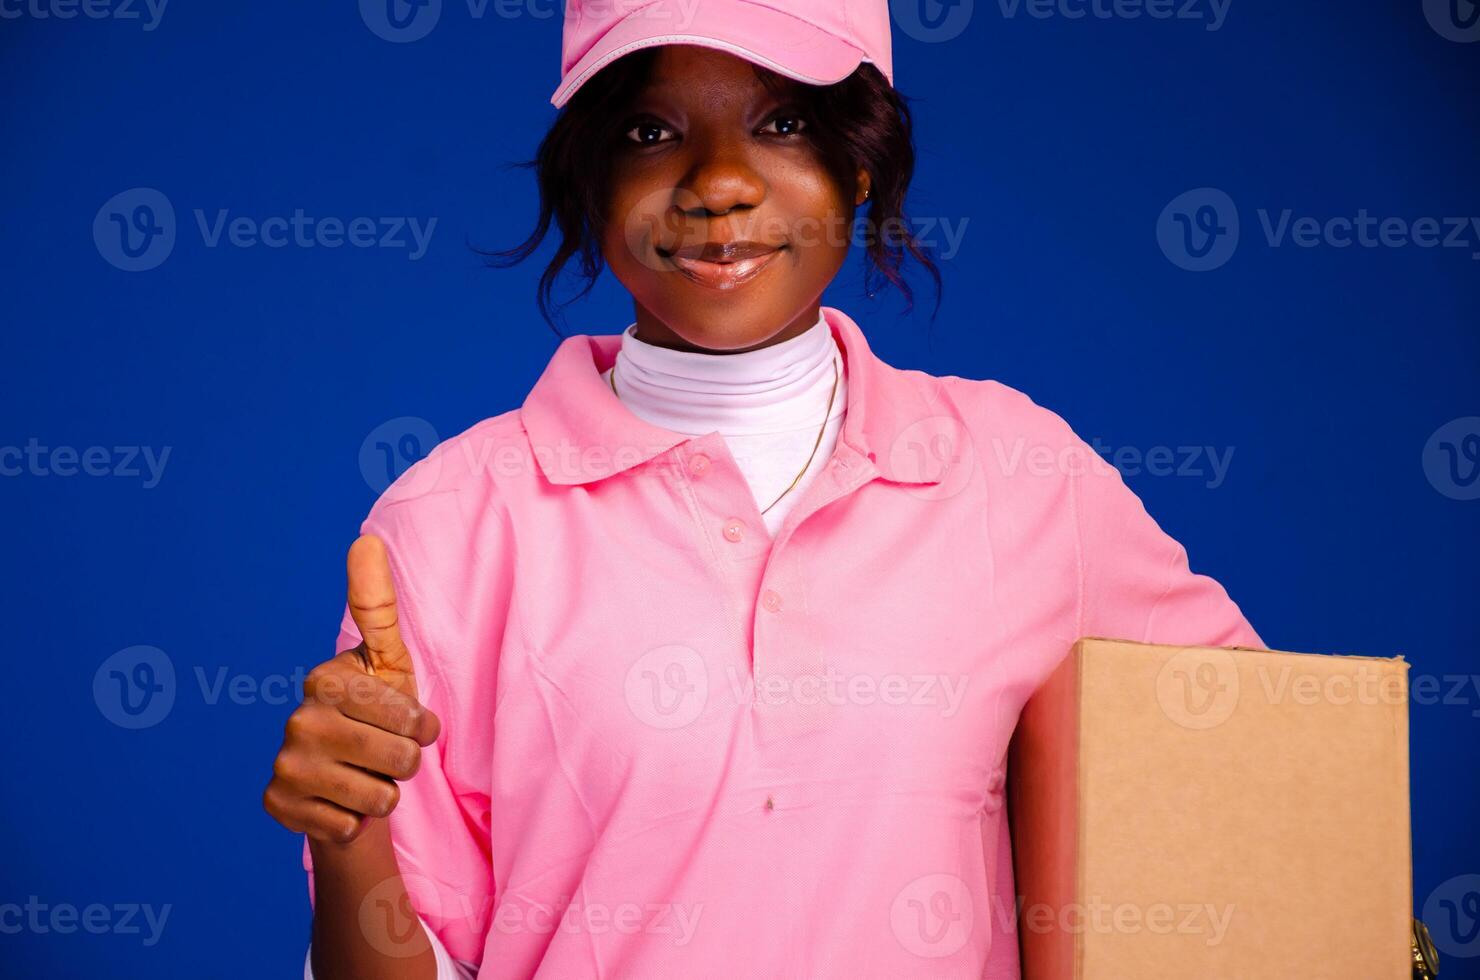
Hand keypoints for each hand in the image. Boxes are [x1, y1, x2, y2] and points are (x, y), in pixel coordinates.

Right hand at [263, 534, 441, 844]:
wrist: (349, 779)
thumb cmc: (379, 714)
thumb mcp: (389, 661)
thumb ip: (378, 605)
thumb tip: (365, 539)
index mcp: (326, 680)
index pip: (407, 717)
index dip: (421, 728)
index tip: (412, 723)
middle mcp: (297, 720)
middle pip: (397, 760)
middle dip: (406, 763)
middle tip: (388, 754)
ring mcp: (285, 764)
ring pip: (377, 798)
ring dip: (383, 793)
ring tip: (366, 776)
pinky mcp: (277, 806)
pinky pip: (348, 827)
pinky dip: (355, 822)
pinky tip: (341, 803)